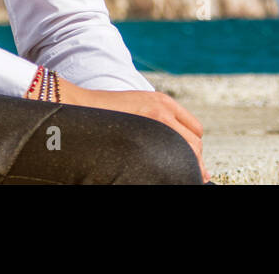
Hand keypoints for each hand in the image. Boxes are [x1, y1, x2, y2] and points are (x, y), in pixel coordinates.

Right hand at [34, 74, 210, 181]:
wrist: (82, 106)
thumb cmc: (107, 111)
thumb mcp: (139, 105)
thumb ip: (159, 120)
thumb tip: (178, 146)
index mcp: (164, 102)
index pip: (196, 129)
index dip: (195, 147)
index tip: (192, 161)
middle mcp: (164, 110)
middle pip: (195, 143)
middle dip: (195, 161)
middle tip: (192, 175)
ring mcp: (156, 122)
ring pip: (186, 151)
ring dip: (186, 165)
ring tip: (179, 177)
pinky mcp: (143, 134)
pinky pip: (168, 158)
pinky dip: (172, 169)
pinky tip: (165, 174)